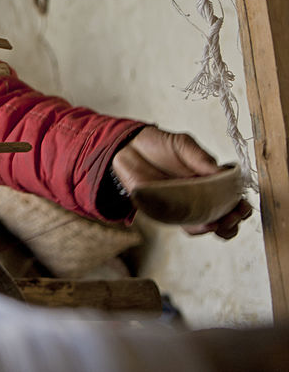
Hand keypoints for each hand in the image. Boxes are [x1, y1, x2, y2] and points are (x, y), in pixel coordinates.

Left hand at [112, 126, 251, 239]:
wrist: (129, 148)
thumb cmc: (159, 146)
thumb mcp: (184, 145)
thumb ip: (201, 158)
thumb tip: (225, 173)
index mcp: (209, 180)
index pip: (232, 197)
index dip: (240, 204)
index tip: (243, 203)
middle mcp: (201, 196)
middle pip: (225, 216)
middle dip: (234, 219)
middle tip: (235, 215)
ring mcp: (186, 206)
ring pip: (209, 225)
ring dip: (221, 228)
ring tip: (223, 222)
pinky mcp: (169, 212)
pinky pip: (187, 226)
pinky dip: (199, 228)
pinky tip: (206, 225)